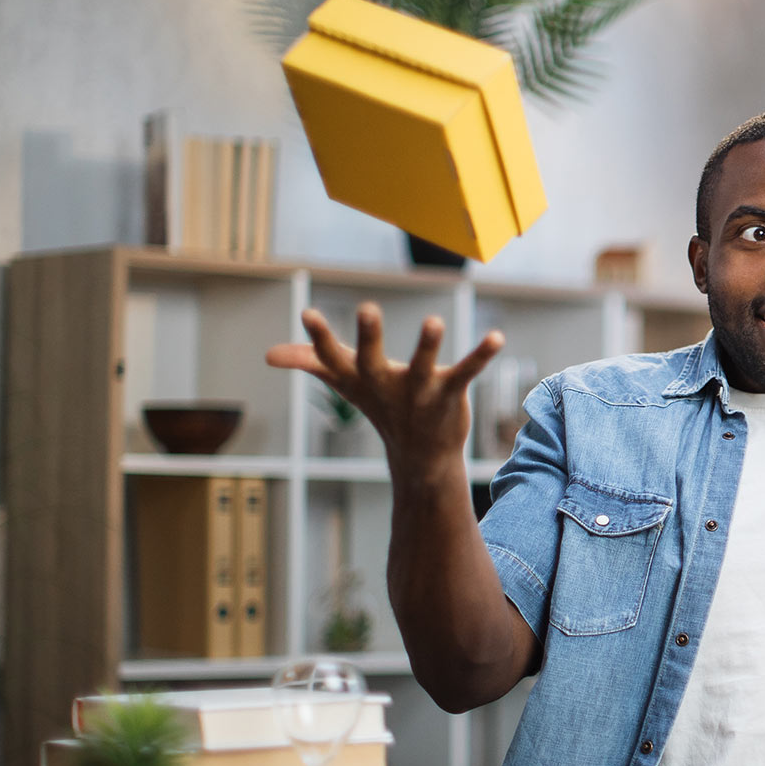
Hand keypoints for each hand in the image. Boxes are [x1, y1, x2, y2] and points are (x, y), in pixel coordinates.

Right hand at [265, 304, 503, 477]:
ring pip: (422, 366)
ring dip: (427, 344)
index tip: (308, 313)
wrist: (420, 456)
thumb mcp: (346, 383)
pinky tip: (497, 337)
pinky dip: (481, 355)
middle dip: (368, 336)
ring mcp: (419, 392)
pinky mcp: (449, 394)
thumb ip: (311, 362)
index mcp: (360, 379)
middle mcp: (386, 385)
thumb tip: (268, 355)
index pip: (333, 358)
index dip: (319, 338)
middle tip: (367, 309)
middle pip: (372, 360)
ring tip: (433, 320)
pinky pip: (466, 372)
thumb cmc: (381, 407)